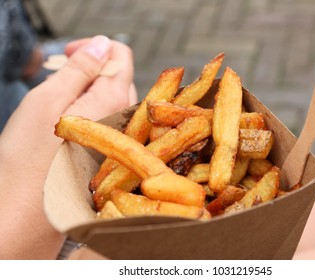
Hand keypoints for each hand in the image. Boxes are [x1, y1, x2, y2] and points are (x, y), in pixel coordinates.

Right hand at [0, 35, 136, 258]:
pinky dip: (92, 112)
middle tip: (59, 80)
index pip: (121, 56)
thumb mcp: (48, 100)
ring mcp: (123, 138)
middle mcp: (126, 119)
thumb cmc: (29, 156)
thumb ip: (80, 69)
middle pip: (118, 77)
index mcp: (114, 100)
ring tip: (60, 106)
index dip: (95, 48)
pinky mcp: (113, 152)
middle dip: (91, 71)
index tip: (69, 54)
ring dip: (89, 92)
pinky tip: (70, 126)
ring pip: (114, 100)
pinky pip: (110, 121)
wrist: (28, 212)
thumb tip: (103, 44)